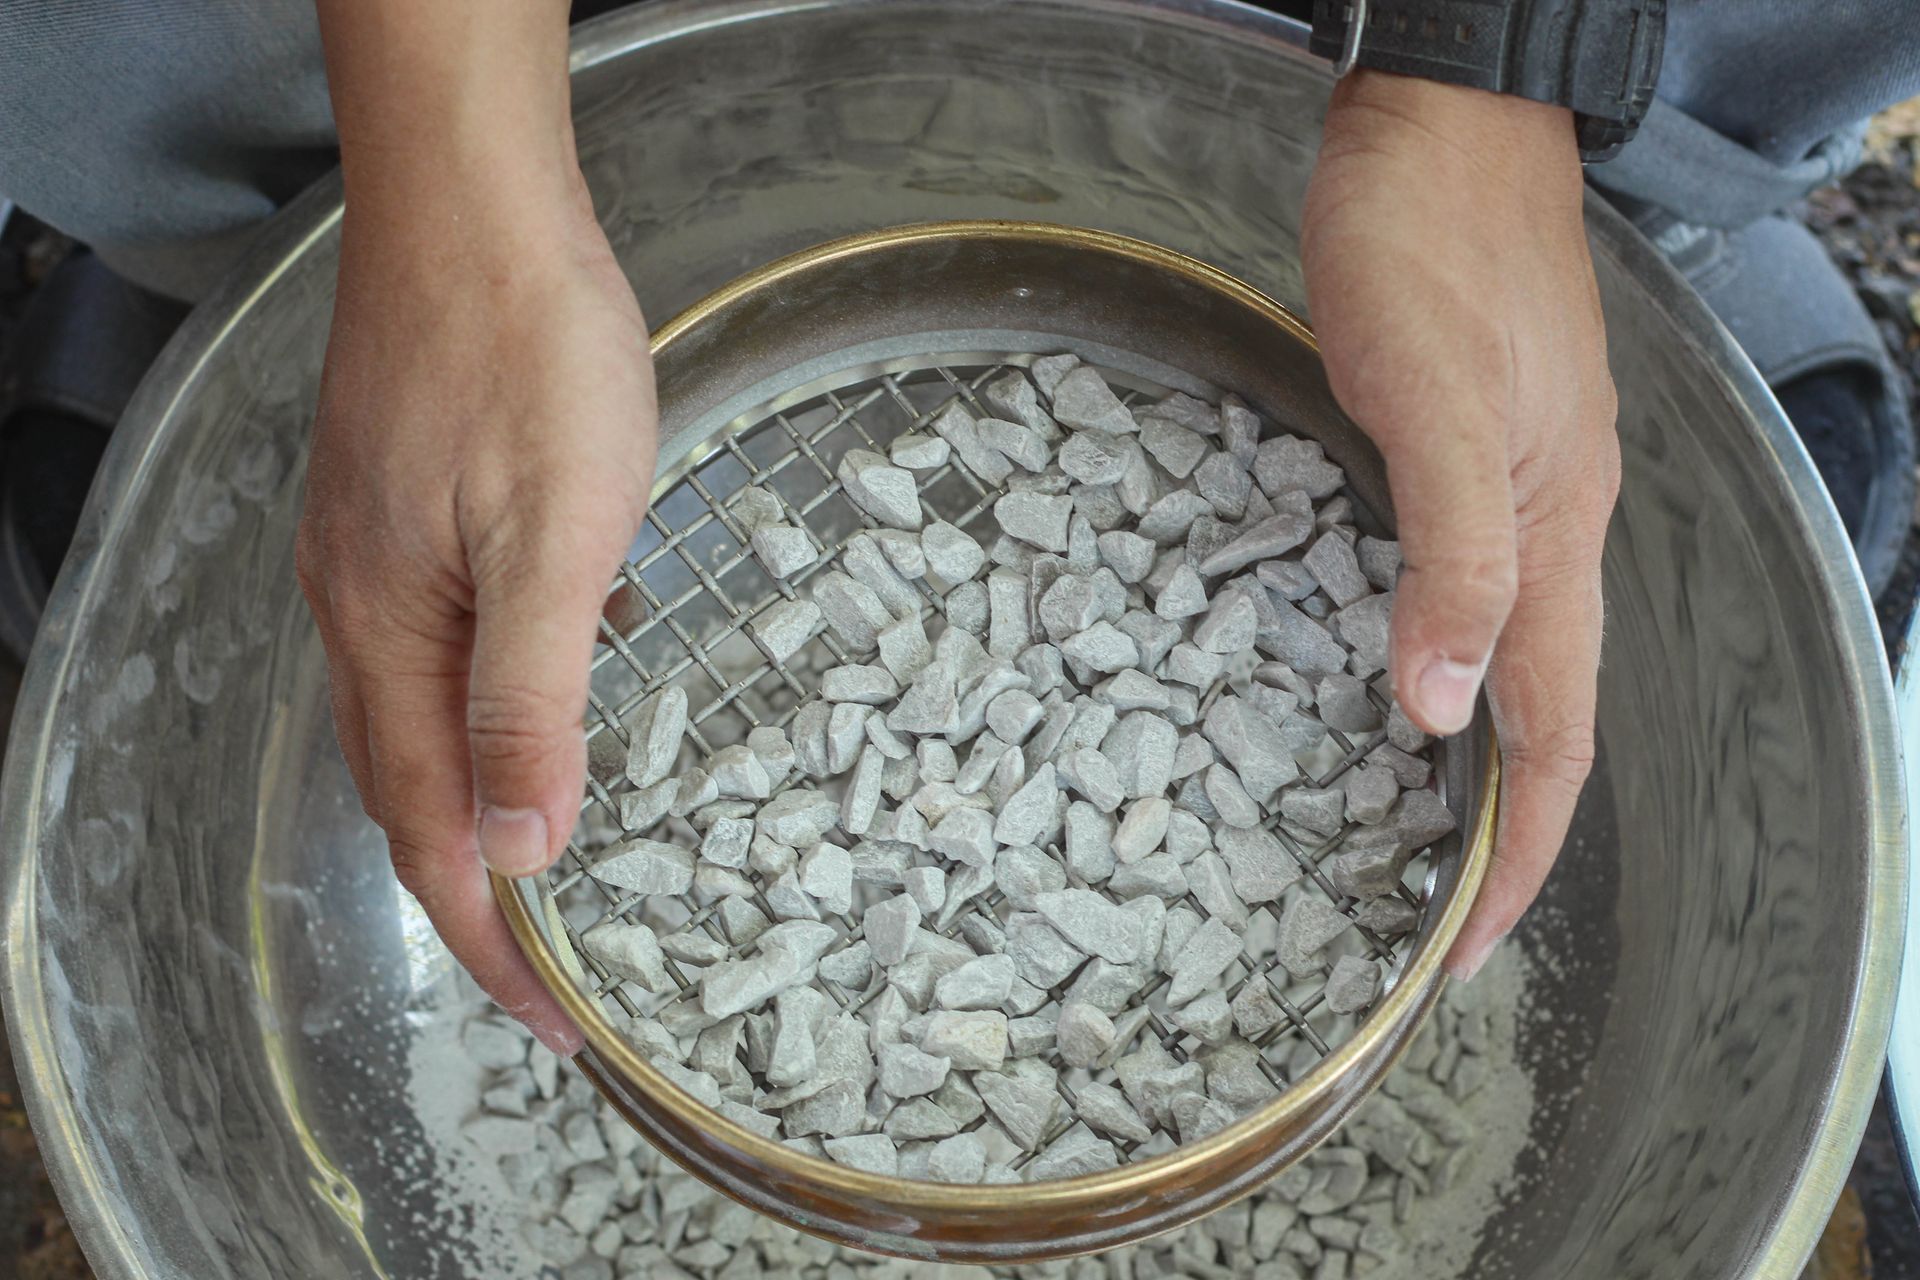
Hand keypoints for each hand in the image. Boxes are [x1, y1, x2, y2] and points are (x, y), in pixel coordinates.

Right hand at [297, 165, 655, 1053]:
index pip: (435, 834)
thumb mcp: (558, 539)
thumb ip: (534, 698)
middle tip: (549, 961)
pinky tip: (543, 687)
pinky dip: (484, 701)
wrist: (477, 205)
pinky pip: (436, 644)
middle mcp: (362, 607)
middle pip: (408, 791)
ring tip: (545, 851)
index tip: (552, 1018)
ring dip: (475, 797)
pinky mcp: (408, 507)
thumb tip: (524, 845)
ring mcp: (377, 553)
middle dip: (476, 887)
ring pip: (418, 718)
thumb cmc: (524, 351)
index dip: (491, 940)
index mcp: (391, 635)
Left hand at [1301, 71, 1619, 977]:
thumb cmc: (1426, 246)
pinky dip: (1447, 654)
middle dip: (1504, 824)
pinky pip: (1475, 582)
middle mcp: (1554, 521)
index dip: (1519, 849)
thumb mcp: (1430, 402)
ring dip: (1479, 750)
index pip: (1557, 733)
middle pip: (1547, 707)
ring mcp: (1521, 479)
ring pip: (1515, 649)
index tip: (1469, 944)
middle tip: (1440, 911)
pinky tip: (1400, 663)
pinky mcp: (1474, 442)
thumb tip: (1443, 708)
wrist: (1438, 123)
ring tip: (1420, 825)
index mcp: (1558, 531)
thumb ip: (1449, 552)